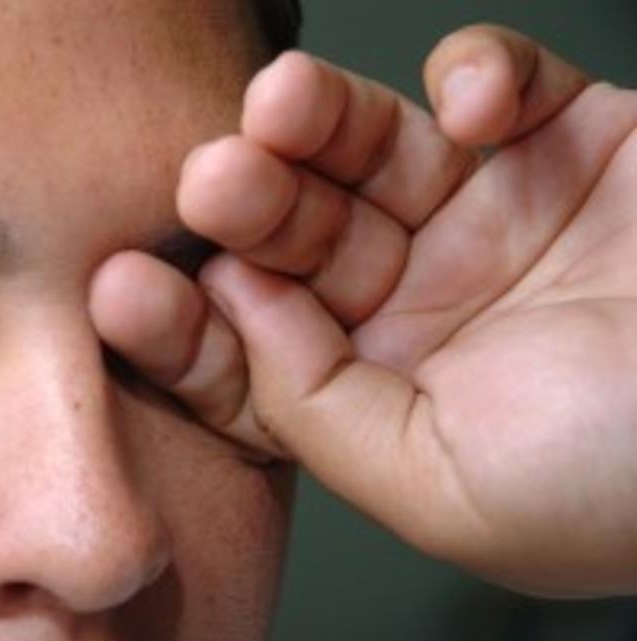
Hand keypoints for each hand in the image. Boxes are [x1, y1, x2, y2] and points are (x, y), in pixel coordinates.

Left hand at [89, 25, 636, 596]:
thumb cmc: (630, 478)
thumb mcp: (448, 492)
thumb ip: (323, 414)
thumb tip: (234, 316)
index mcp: (380, 392)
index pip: (252, 351)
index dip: (184, 322)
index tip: (125, 290)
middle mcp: (422, 301)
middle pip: (295, 238)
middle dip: (245, 206)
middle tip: (209, 179)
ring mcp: (489, 217)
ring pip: (370, 150)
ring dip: (319, 124)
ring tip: (282, 106)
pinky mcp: (566, 141)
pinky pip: (498, 83)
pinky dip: (482, 75)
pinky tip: (477, 104)